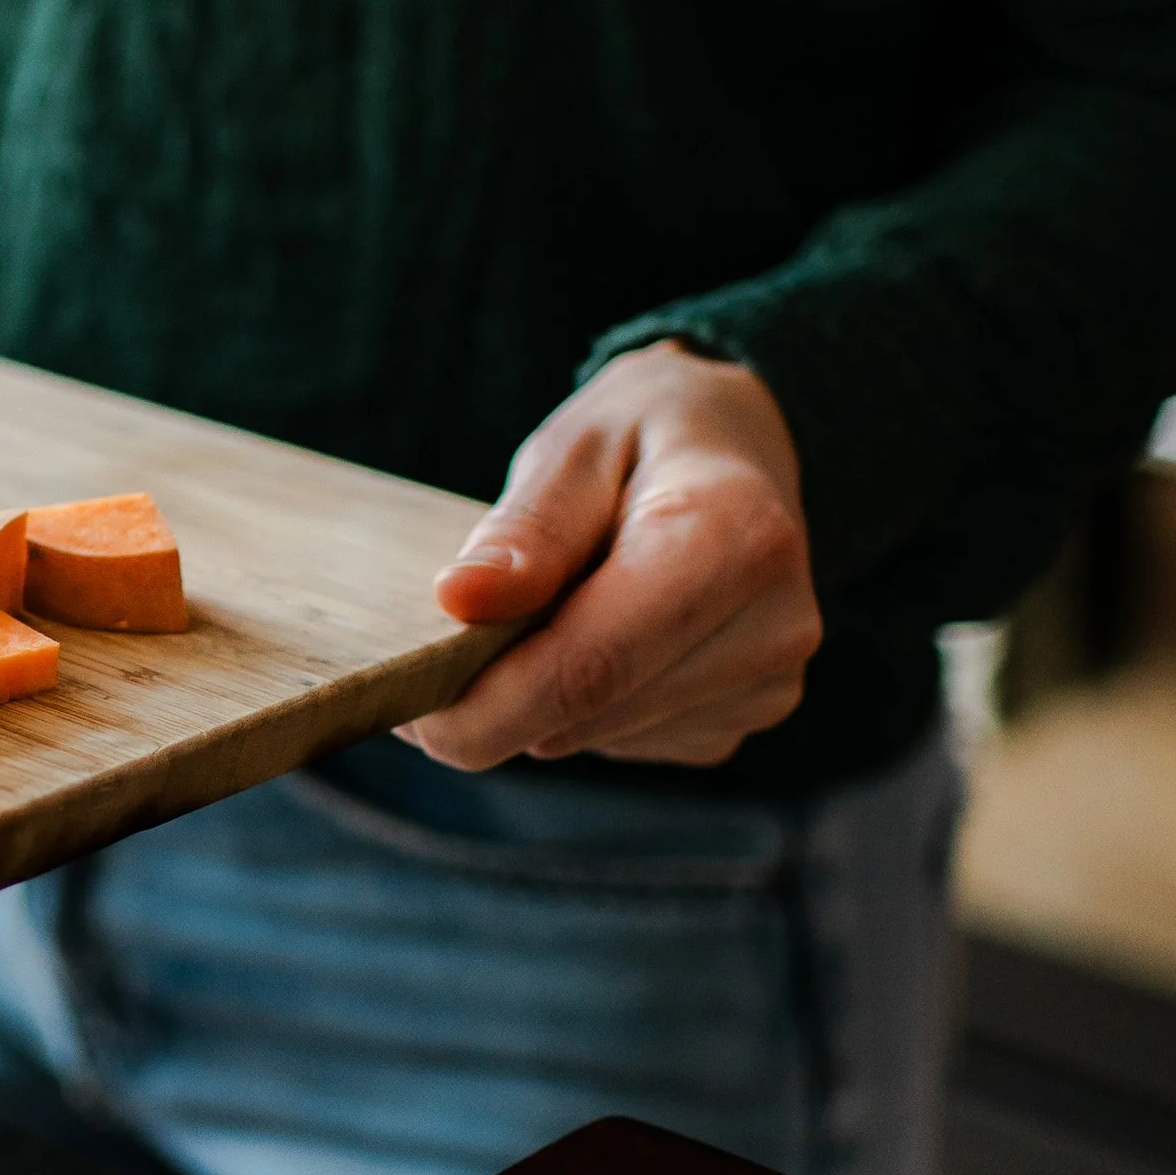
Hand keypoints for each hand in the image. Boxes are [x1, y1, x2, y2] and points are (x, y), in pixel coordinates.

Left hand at [404, 343, 821, 770]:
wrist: (743, 447)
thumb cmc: (648, 434)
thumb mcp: (578, 446)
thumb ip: (528, 527)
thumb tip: (461, 601)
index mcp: (737, 541)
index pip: (591, 666)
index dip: (485, 706)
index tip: (403, 707)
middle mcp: (772, 625)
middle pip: (587, 712)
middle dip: (496, 697)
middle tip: (441, 643)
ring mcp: (767, 683)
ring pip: (595, 736)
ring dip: (542, 696)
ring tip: (545, 609)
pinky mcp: (744, 717)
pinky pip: (624, 740)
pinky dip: (586, 704)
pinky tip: (601, 633)